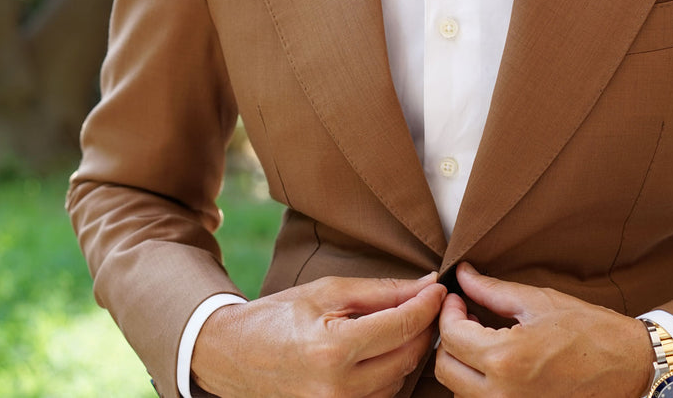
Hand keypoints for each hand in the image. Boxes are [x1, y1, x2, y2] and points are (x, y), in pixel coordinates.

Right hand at [192, 272, 445, 397]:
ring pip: (399, 379)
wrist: (232, 356)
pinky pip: (382, 396)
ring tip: (400, 324)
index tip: (439, 288)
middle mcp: (338, 388)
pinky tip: (382, 351)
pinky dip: (390, 372)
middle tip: (425, 303)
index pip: (403, 326)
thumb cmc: (278, 316)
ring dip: (408, 351)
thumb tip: (426, 285)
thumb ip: (381, 291)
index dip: (428, 304)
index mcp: (333, 349)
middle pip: (408, 356)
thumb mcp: (327, 291)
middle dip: (423, 327)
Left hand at [435, 262, 654, 396]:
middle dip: (449, 337)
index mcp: (505, 359)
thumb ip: (491, 290)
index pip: (451, 335)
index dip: (449, 310)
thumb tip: (462, 275)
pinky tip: (496, 359)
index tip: (457, 297)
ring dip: (461, 362)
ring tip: (481, 336)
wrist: (630, 366)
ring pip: (458, 389)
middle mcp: (502, 393)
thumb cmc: (590, 331)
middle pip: (446, 368)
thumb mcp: (538, 301)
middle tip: (466, 315)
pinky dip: (478, 382)